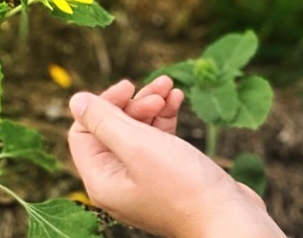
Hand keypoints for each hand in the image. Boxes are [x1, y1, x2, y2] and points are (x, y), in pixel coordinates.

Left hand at [68, 91, 284, 237]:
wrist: (225, 217)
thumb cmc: (182, 185)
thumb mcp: (139, 146)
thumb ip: (105, 122)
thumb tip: (76, 100)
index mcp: (102, 180)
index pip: (85, 131)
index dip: (104, 104)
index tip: (131, 86)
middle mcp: (118, 181)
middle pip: (113, 128)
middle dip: (134, 102)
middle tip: (160, 88)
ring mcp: (144, 178)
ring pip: (138, 130)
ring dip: (152, 105)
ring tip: (171, 87)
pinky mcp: (168, 174)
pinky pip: (158, 139)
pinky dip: (166, 117)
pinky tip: (178, 100)